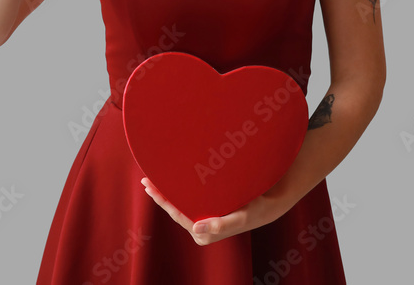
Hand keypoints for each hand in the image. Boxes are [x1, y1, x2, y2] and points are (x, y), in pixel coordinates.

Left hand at [140, 177, 284, 245]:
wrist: (268, 205)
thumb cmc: (255, 209)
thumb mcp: (240, 217)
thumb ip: (221, 224)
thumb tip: (197, 228)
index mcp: (204, 234)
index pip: (178, 215)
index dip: (163, 200)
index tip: (151, 187)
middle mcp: (201, 229)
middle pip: (175, 210)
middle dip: (160, 195)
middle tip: (146, 180)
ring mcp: (203, 221)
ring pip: (180, 206)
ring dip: (167, 193)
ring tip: (153, 181)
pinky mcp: (207, 212)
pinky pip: (188, 202)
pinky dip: (178, 192)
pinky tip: (171, 184)